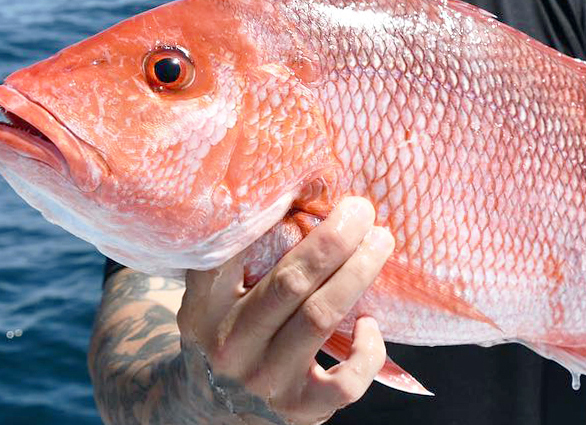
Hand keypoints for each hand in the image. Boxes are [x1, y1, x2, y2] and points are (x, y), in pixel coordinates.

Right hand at [176, 197, 394, 424]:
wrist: (211, 405)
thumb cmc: (228, 325)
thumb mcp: (215, 292)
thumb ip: (241, 251)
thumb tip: (300, 183)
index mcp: (205, 306)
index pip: (232, 253)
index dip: (273, 216)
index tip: (309, 186)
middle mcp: (230, 344)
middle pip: (291, 282)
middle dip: (334, 239)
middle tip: (362, 209)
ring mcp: (264, 380)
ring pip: (320, 319)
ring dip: (358, 273)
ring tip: (380, 241)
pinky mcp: (298, 409)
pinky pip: (344, 383)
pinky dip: (367, 351)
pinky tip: (369, 324)